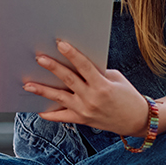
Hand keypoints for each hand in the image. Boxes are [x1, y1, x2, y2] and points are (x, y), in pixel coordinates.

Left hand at [25, 39, 147, 135]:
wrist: (137, 120)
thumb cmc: (127, 95)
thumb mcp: (115, 79)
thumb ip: (97, 72)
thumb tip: (75, 63)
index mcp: (103, 85)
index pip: (84, 66)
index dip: (71, 54)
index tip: (59, 43)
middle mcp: (92, 98)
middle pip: (68, 80)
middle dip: (52, 67)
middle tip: (39, 58)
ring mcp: (85, 111)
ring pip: (59, 99)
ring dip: (42, 91)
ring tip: (27, 84)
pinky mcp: (82, 120)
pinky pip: (61, 117)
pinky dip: (49, 114)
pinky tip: (37, 109)